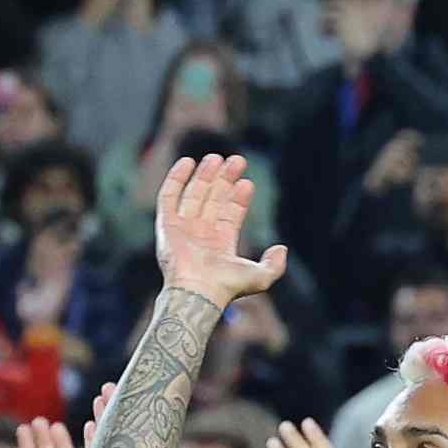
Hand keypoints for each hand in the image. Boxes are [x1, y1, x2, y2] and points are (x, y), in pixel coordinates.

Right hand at [152, 148, 286, 306]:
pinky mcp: (166, 225)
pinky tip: (187, 162)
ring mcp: (183, 228)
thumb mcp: (260, 277)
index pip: (230, 213)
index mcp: (221, 244)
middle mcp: (202, 234)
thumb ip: (275, 264)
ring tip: (216, 157)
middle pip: (213, 200)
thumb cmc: (226, 287)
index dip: (239, 197)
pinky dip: (176, 179)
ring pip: (194, 194)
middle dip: (224, 180)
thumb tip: (282, 248)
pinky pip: (169, 197)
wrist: (198, 290)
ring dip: (205, 176)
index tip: (248, 182)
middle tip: (237, 160)